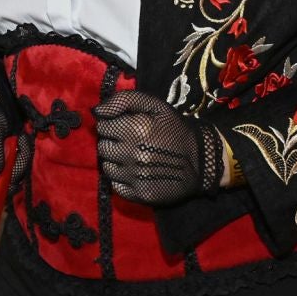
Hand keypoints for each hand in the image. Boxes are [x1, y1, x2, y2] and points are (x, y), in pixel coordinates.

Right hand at [0, 82, 29, 186]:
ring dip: (21, 160)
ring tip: (17, 140)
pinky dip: (24, 156)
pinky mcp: (8, 167)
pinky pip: (21, 170)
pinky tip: (20, 143)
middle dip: (13, 169)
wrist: (0, 108)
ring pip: (13, 179)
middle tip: (15, 147)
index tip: (8, 178)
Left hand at [92, 90, 222, 206]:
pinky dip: (121, 179)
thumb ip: (124, 100)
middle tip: (128, 142)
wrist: (200, 160)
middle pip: (102, 147)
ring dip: (115, 161)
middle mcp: (133, 154)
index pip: (103, 126)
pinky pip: (115, 185)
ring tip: (132, 157)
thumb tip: (96, 111)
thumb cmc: (174, 129)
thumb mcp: (155, 105)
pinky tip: (135, 172)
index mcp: (136, 129)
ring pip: (107, 167)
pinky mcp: (139, 194)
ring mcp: (136, 176)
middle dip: (112, 142)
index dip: (113, 124)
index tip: (125, 127)